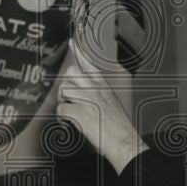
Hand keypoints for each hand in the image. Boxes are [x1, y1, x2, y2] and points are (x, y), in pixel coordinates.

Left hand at [56, 40, 147, 174]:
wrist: (125, 143)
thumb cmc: (119, 128)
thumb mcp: (113, 105)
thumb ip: (99, 96)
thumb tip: (85, 97)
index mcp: (104, 86)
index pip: (89, 63)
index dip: (79, 52)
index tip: (72, 42)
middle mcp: (95, 89)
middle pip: (70, 74)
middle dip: (66, 86)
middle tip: (71, 101)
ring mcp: (87, 99)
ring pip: (64, 90)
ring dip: (64, 103)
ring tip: (72, 114)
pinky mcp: (79, 112)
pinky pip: (61, 109)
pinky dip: (62, 119)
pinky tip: (70, 124)